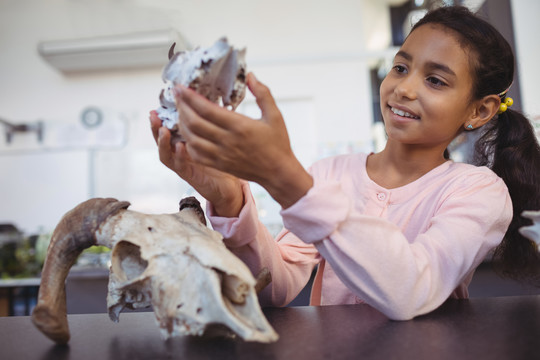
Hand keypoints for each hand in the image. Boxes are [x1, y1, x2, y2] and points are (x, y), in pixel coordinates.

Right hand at [150, 111, 243, 216]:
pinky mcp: (190, 176)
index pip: (168, 130)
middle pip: (161, 141)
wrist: (228, 187)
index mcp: (183, 144)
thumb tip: (208, 103)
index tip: (158, 107)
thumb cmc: (221, 162)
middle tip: (154, 116)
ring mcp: (182, 166)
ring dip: (162, 142)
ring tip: (163, 130)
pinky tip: (180, 146)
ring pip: (166, 155)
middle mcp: (179, 155)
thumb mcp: (212, 141)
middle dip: (155, 128)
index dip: (162, 119)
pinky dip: (179, 156)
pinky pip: (180, 166)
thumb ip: (207, 126)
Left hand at [175, 72, 312, 208]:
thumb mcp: (275, 115)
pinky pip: (197, 155)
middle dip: (181, 107)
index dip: (190, 97)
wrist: (278, 172)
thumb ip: (263, 93)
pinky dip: (188, 143)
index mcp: (239, 126)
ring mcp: (221, 155)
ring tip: (180, 112)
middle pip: (194, 122)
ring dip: (182, 124)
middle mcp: (227, 141)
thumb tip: (250, 75)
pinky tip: (188, 134)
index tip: (180, 87)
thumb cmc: (278, 143)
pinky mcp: (220, 165)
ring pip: (192, 138)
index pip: (207, 109)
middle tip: (176, 96)